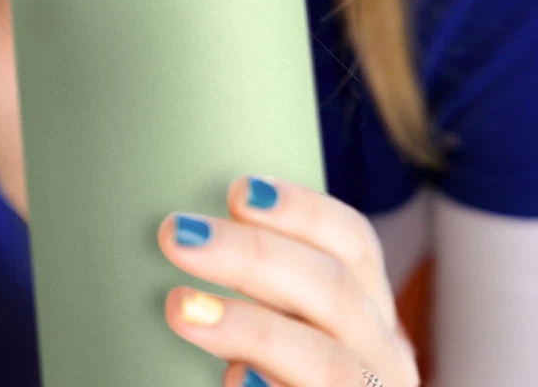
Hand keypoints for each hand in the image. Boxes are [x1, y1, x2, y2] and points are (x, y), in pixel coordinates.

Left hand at [156, 176, 420, 386]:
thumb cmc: (283, 367)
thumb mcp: (285, 315)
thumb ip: (256, 279)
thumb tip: (188, 232)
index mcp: (367, 304)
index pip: (353, 240)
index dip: (301, 210)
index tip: (239, 190)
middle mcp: (381, 352)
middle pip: (333, 290)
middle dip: (253, 256)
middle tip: (177, 236)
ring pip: (327, 362)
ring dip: (251, 329)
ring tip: (183, 309)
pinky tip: (236, 379)